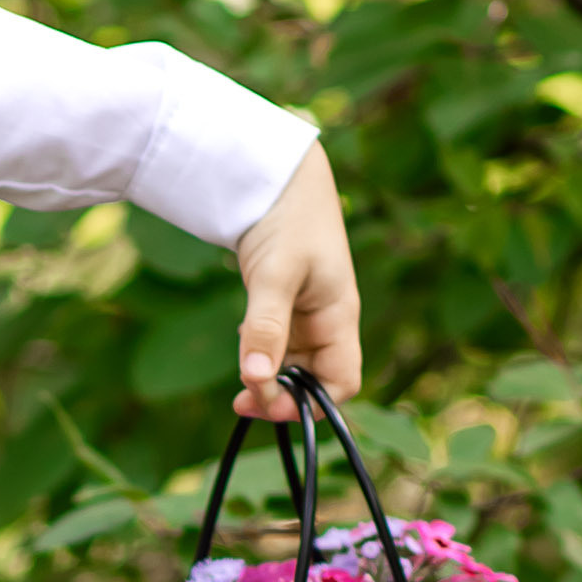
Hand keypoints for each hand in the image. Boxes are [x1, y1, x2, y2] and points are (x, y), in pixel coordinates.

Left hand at [232, 140, 361, 422]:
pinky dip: (258, 353)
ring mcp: (306, 316)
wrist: (279, 179)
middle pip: (314, 381)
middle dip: (282, 397)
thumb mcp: (276, 273)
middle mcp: (327, 323)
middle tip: (241, 400)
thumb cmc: (289, 219)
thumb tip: (254, 378)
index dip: (312, 403)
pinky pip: (276, 345)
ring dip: (267, 377)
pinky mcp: (284, 307)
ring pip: (292, 366)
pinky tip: (243, 338)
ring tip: (240, 378)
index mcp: (339, 318)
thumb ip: (266, 326)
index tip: (270, 402)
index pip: (341, 382)